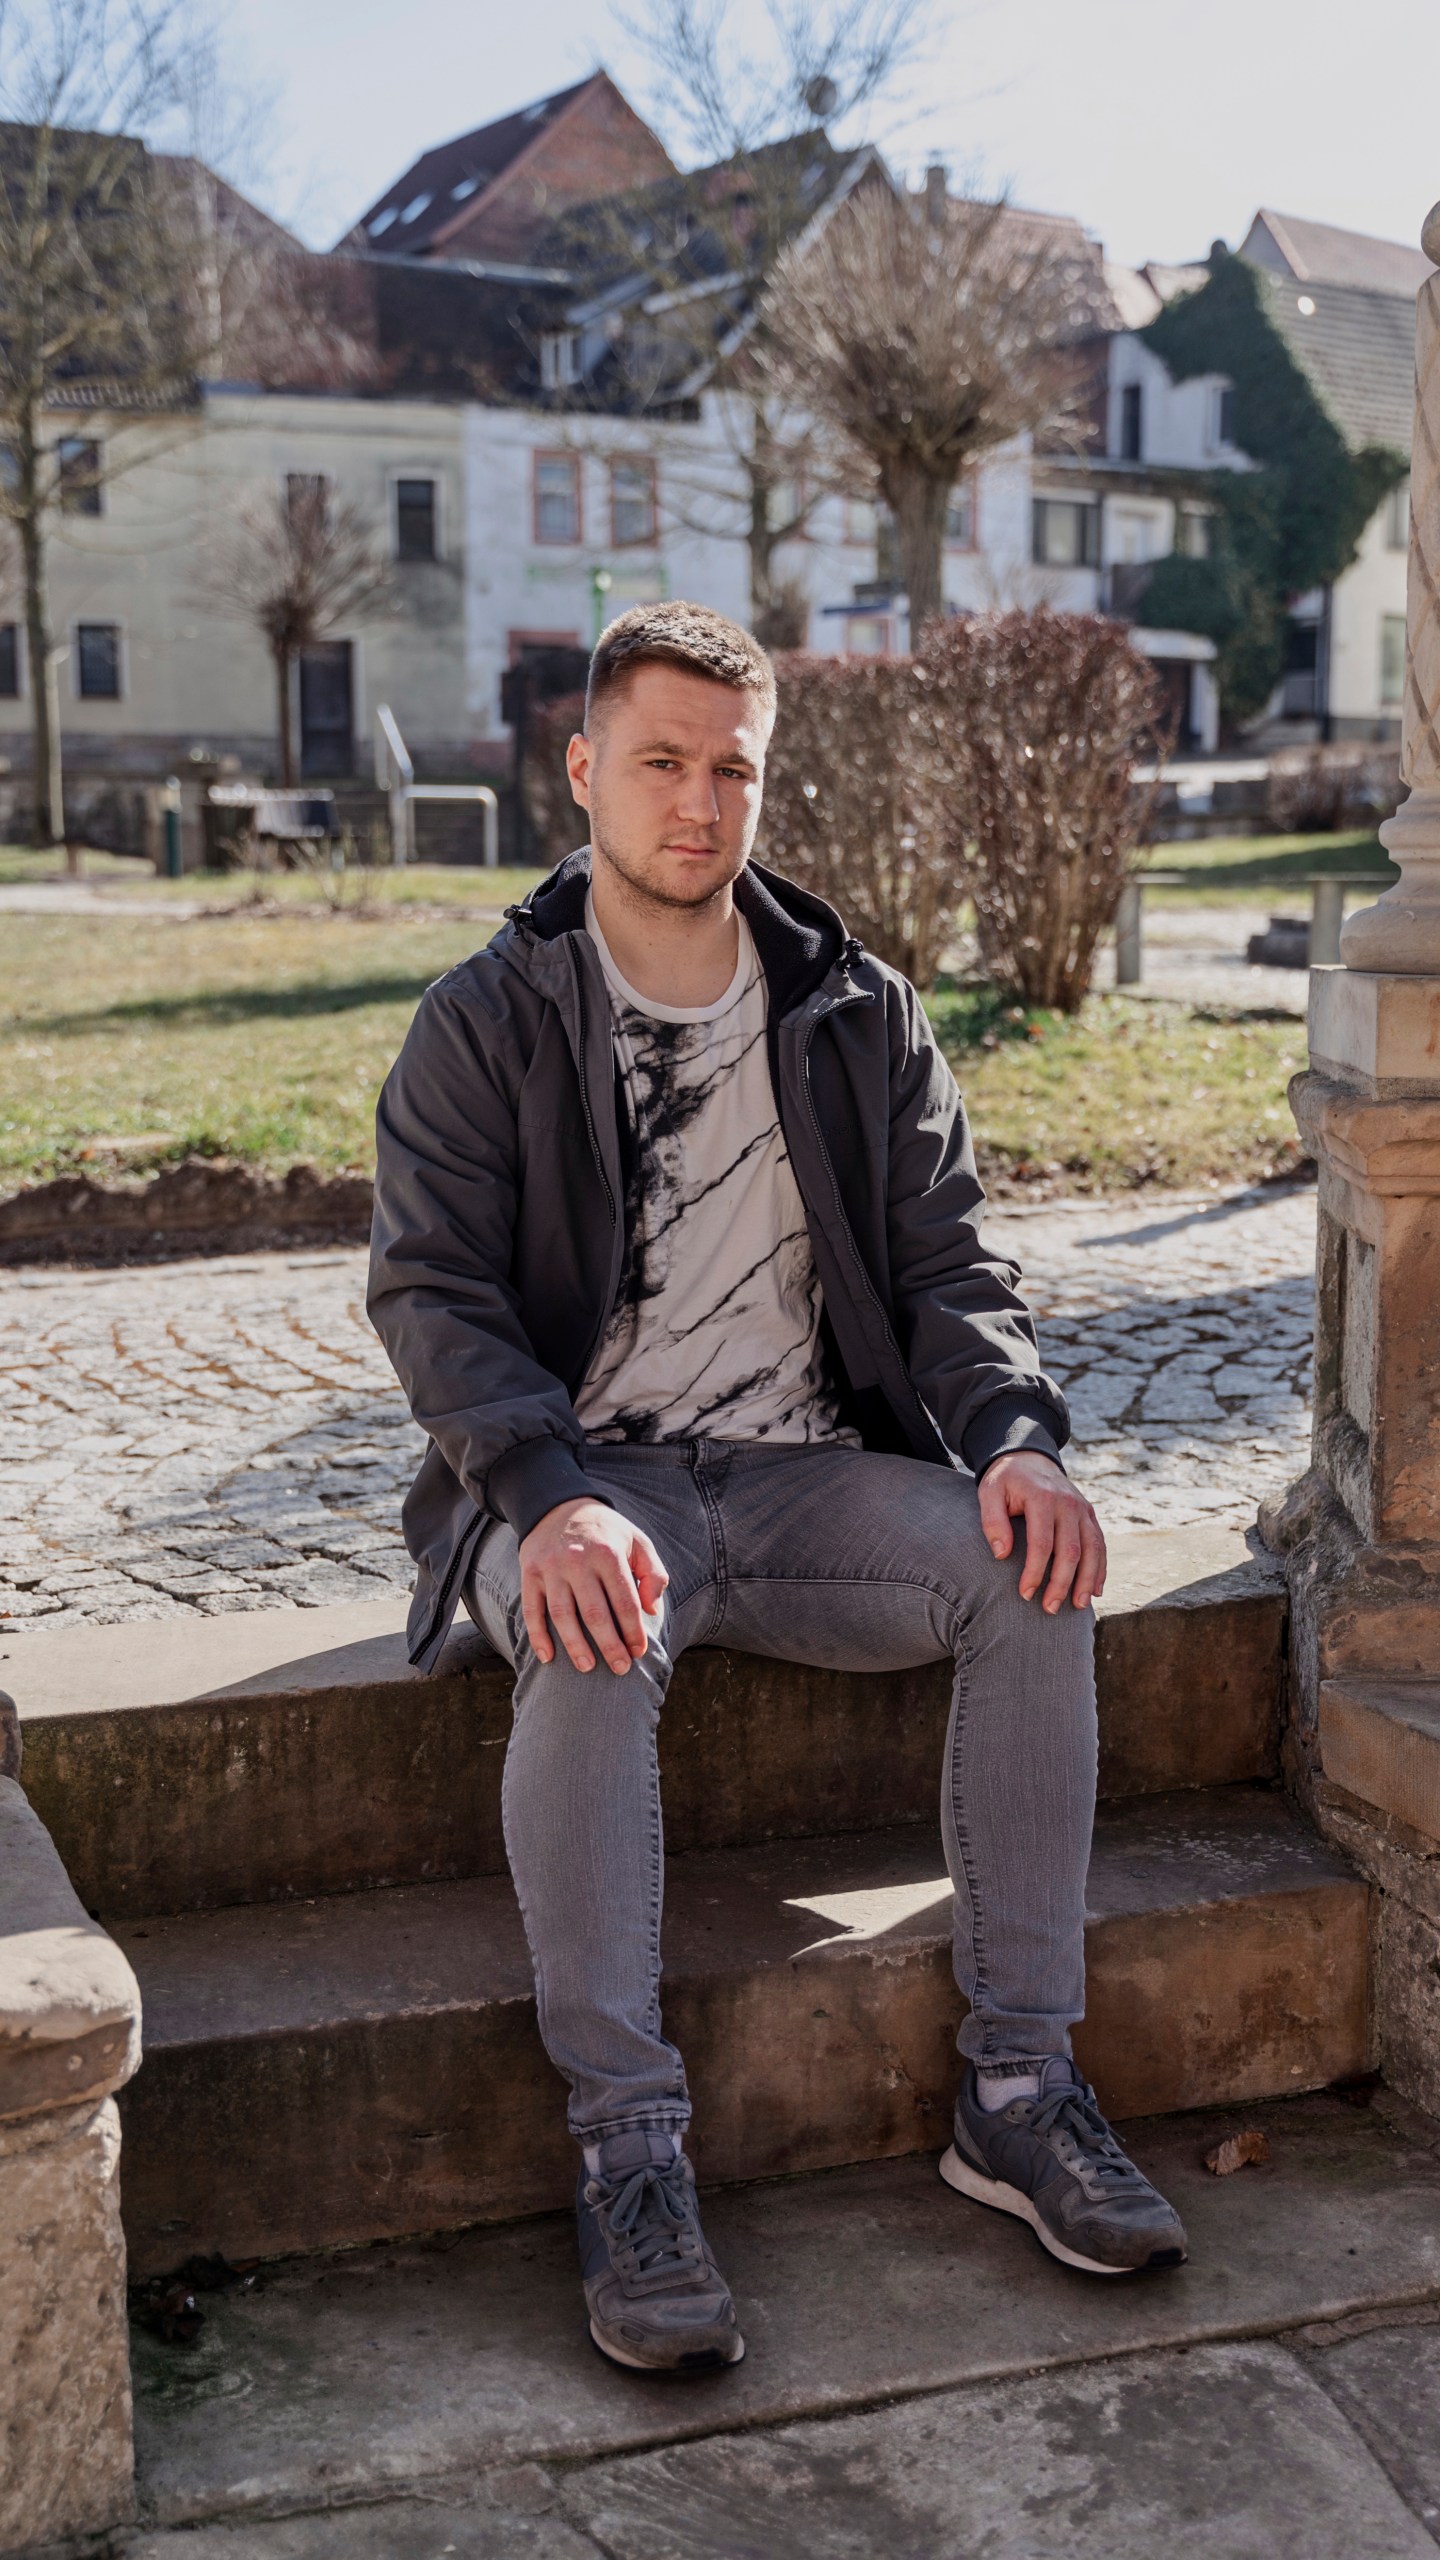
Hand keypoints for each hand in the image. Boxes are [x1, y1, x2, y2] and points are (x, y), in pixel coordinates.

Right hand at [518, 1498, 669, 1675]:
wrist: (559, 1505)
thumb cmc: (605, 1532)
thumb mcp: (637, 1541)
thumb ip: (653, 1573)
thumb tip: (651, 1610)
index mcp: (608, 1553)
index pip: (624, 1601)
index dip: (633, 1630)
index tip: (639, 1652)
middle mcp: (578, 1560)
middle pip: (594, 1613)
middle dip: (609, 1646)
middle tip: (620, 1669)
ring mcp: (551, 1568)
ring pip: (562, 1615)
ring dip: (575, 1646)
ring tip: (587, 1667)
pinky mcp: (530, 1573)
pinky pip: (531, 1610)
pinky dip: (537, 1636)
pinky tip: (548, 1657)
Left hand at [979, 1452, 1105, 1612]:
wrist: (1029, 1457)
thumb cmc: (1005, 1480)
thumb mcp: (989, 1492)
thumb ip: (992, 1521)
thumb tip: (1001, 1555)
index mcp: (1043, 1498)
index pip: (1042, 1543)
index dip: (1035, 1572)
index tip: (1025, 1594)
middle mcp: (1068, 1503)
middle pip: (1070, 1551)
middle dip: (1061, 1583)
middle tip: (1049, 1609)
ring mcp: (1083, 1508)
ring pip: (1092, 1550)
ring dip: (1087, 1580)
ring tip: (1078, 1606)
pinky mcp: (1090, 1514)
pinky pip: (1100, 1544)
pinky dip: (1101, 1568)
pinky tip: (1096, 1590)